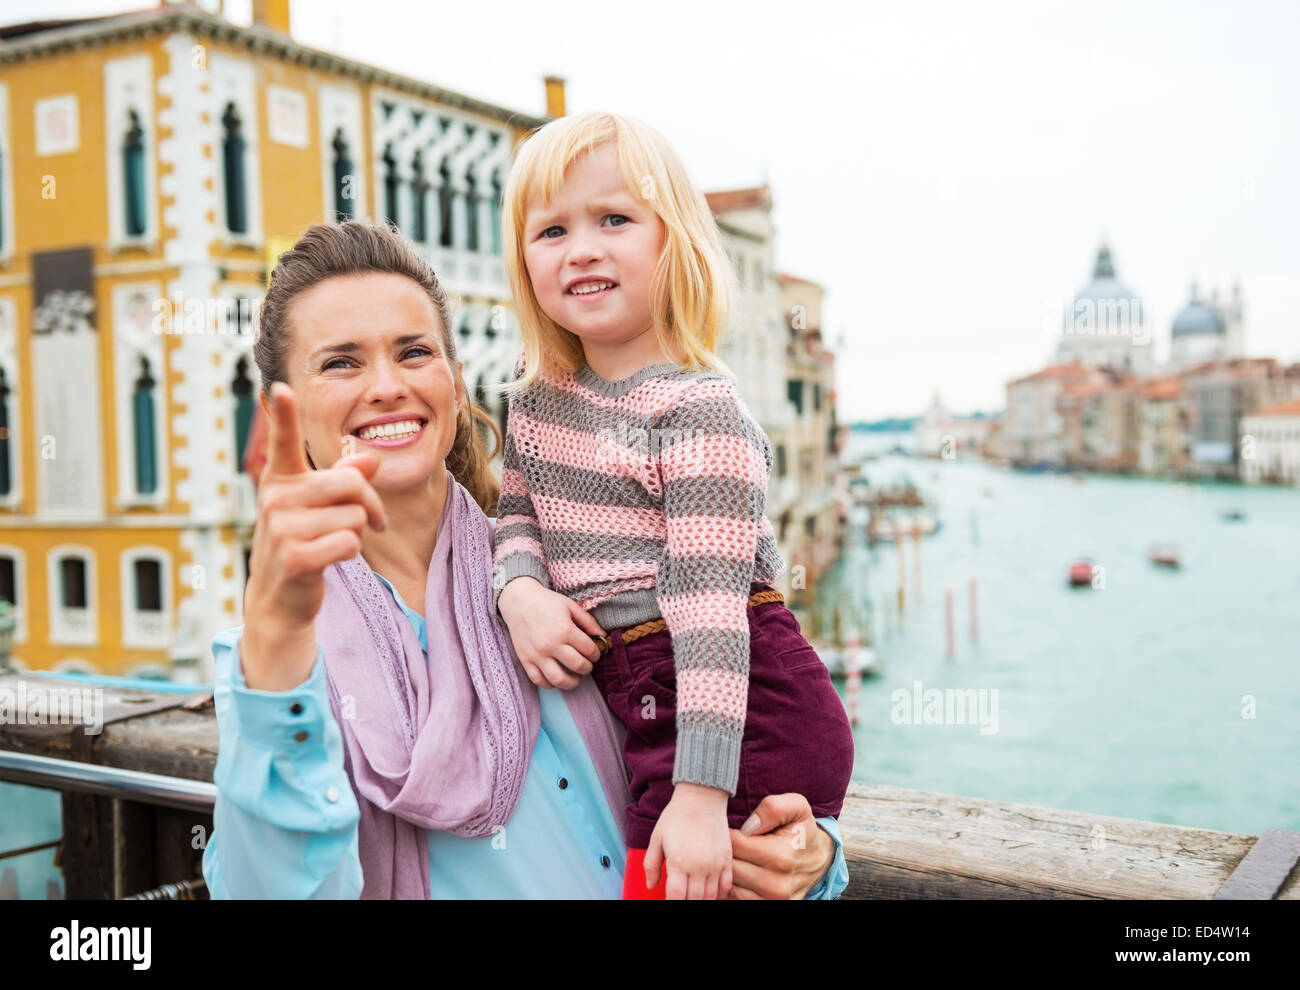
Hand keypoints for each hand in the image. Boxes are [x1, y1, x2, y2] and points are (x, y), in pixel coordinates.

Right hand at [243, 382, 386, 686]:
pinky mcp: (295, 557)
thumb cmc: (306, 541)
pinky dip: (351, 553)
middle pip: (351, 483)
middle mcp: (275, 498)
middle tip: (373, 522)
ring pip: (354, 516)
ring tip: (336, 543)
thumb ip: (346, 478)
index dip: (284, 415)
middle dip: (371, 505)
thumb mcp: (323, 506)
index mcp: (281, 479)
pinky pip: (349, 543)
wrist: (281, 598)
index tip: (280, 386)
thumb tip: (373, 457)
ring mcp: (281, 528)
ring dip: (358, 533)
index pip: (283, 442)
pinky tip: (330, 560)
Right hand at [498, 577, 603, 690]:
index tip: (595, 654)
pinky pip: (539, 680)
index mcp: (565, 630)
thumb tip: (603, 636)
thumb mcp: (570, 606)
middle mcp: (551, 644)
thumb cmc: (546, 602)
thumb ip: (588, 622)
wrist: (518, 601)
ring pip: (559, 679)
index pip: (589, 650)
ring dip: (572, 682)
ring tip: (575, 678)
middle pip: (578, 666)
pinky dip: (550, 684)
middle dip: (588, 668)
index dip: (597, 654)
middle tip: (588, 665)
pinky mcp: (525, 660)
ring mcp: (537, 654)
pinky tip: (556, 678)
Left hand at [643, 782, 732, 899]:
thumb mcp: (656, 838)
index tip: (669, 900)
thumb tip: (651, 884)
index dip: (671, 903)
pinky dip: (719, 893)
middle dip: (685, 901)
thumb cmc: (677, 815)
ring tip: (693, 894)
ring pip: (710, 896)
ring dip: (701, 899)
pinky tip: (710, 891)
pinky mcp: (726, 859)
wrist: (702, 796)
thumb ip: (651, 864)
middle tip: (680, 895)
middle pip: (694, 899)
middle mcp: (698, 866)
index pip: (676, 897)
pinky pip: (726, 886)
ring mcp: (715, 864)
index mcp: (679, 862)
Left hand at [726, 793, 834, 899]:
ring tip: (735, 855)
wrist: (818, 859)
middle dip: (724, 851)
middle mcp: (776, 884)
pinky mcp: (768, 907)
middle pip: (729, 867)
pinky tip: (740, 870)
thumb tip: (748, 826)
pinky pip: (735, 898)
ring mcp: (772, 900)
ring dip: (728, 870)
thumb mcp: (797, 807)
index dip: (727, 832)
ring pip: (729, 885)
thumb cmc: (802, 830)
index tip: (731, 826)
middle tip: (728, 840)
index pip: (733, 844)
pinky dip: (733, 885)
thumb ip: (773, 808)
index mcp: (780, 856)